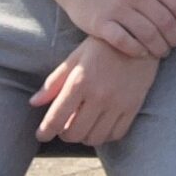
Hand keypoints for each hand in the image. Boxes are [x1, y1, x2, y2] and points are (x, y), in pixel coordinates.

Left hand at [32, 38, 159, 144]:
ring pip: (94, 138)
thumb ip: (54, 81)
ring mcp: (118, 102)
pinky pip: (116, 134)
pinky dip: (105, 135)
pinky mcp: (134, 106)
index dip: (45, 132)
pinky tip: (102, 123)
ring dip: (85, 136)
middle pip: (74, 134)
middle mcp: (99, 95)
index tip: (42, 134)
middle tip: (65, 124)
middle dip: (65, 133)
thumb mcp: (76, 57)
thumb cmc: (104, 45)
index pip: (56, 119)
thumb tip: (34, 102)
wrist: (141, 36)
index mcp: (80, 81)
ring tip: (84, 123)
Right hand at [58, 0, 175, 58]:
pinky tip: (141, 54)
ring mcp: (117, 7)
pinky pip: (124, 41)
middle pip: (165, 22)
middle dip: (173, 39)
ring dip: (158, 48)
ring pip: (148, 34)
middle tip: (173, 47)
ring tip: (160, 53)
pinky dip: (136, 50)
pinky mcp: (100, 22)